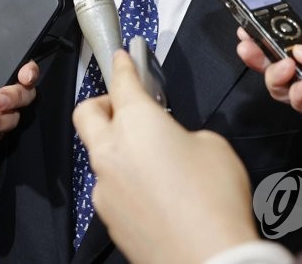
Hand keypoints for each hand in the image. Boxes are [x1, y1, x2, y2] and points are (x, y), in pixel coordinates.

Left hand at [73, 50, 257, 263]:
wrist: (209, 259)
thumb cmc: (214, 203)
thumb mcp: (213, 146)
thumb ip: (184, 133)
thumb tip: (175, 141)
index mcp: (137, 123)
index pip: (122, 82)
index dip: (123, 66)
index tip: (122, 57)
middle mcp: (112, 152)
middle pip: (87, 113)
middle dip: (103, 102)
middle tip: (127, 106)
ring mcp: (106, 187)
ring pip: (99, 154)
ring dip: (118, 147)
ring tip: (153, 158)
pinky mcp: (109, 217)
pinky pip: (110, 186)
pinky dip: (126, 181)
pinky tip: (156, 192)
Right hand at [236, 28, 301, 168]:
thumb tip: (299, 49)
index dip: (277, 33)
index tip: (253, 26)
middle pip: (287, 61)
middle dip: (263, 53)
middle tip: (246, 47)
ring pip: (288, 86)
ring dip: (275, 76)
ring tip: (279, 70)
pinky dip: (294, 98)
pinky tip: (301, 90)